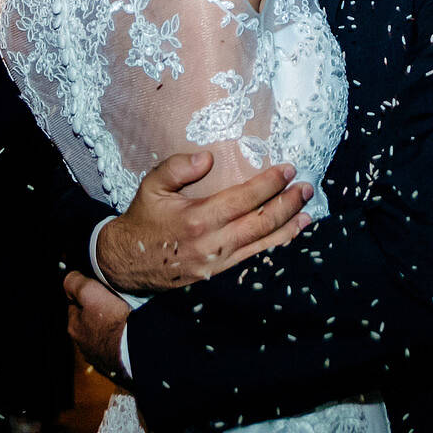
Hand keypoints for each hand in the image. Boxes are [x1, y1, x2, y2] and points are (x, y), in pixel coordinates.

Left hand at [65, 271, 132, 386]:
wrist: (136, 349)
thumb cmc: (113, 321)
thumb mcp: (91, 292)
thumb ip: (75, 283)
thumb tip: (69, 277)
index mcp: (73, 328)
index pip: (75, 305)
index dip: (86, 295)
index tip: (99, 290)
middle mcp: (82, 346)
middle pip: (88, 321)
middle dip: (98, 313)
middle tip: (114, 303)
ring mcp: (99, 357)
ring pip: (102, 336)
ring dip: (110, 328)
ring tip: (125, 318)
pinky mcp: (114, 364)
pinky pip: (115, 348)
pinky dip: (120, 342)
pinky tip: (130, 335)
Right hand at [96, 151, 313, 292]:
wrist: (124, 263)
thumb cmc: (142, 219)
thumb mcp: (152, 186)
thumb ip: (177, 168)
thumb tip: (208, 157)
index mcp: (198, 218)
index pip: (244, 198)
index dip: (270, 183)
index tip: (288, 169)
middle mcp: (212, 243)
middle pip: (261, 223)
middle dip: (288, 204)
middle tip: (306, 187)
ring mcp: (217, 263)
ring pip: (262, 245)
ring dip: (288, 228)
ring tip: (308, 213)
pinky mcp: (217, 275)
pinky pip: (252, 260)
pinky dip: (274, 248)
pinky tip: (288, 238)